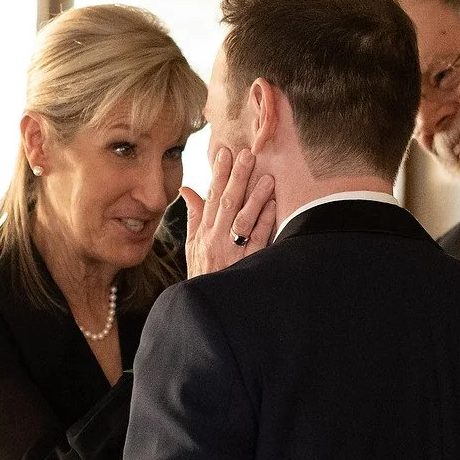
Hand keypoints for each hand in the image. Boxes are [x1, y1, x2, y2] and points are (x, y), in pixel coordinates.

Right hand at [181, 147, 276, 277]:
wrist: (209, 306)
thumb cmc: (203, 273)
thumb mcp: (193, 245)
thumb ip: (194, 215)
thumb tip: (186, 189)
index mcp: (204, 233)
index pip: (210, 198)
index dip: (217, 174)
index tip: (225, 153)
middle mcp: (216, 240)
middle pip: (226, 204)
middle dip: (236, 178)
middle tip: (247, 155)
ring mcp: (233, 252)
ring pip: (243, 220)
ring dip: (254, 198)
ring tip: (266, 177)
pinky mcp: (248, 264)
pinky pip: (258, 241)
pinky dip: (265, 222)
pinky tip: (273, 206)